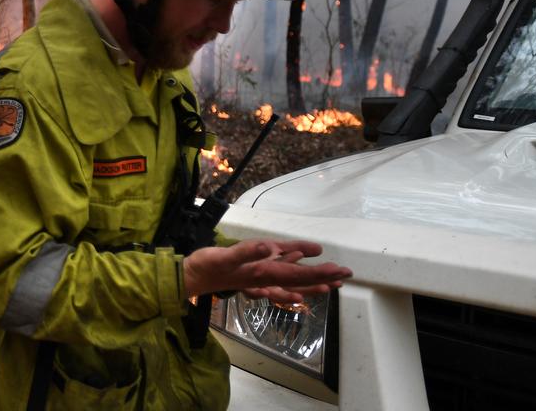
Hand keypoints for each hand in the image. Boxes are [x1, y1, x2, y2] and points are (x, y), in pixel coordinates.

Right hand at [183, 239, 351, 304]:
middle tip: (346, 275)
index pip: (297, 273)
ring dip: (312, 283)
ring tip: (331, 284)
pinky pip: (276, 280)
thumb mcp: (225, 256)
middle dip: (322, 277)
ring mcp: (259, 279)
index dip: (319, 272)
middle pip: (299, 280)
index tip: (339, 271)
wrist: (190, 278)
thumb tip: (269, 248)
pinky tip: (296, 286)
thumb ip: (247, 251)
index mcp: (262, 272)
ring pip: (291, 282)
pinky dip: (290, 282)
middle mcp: (265, 279)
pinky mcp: (252, 276)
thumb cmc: (206, 266)